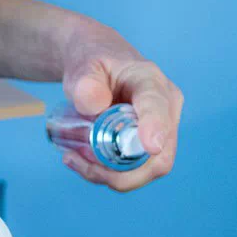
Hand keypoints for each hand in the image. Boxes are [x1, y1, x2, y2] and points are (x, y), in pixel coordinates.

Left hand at [60, 23, 183, 191]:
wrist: (95, 68)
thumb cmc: (92, 61)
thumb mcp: (84, 64)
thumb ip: (86, 81)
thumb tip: (94, 104)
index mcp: (152, 83)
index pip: (158, 107)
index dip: (156, 127)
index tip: (150, 145)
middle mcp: (165, 111)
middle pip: (159, 157)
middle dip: (118, 171)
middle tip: (76, 158)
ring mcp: (159, 132)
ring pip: (143, 171)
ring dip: (106, 175)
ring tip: (72, 158)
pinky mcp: (145, 149)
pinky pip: (131, 173)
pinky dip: (104, 174)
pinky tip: (79, 160)